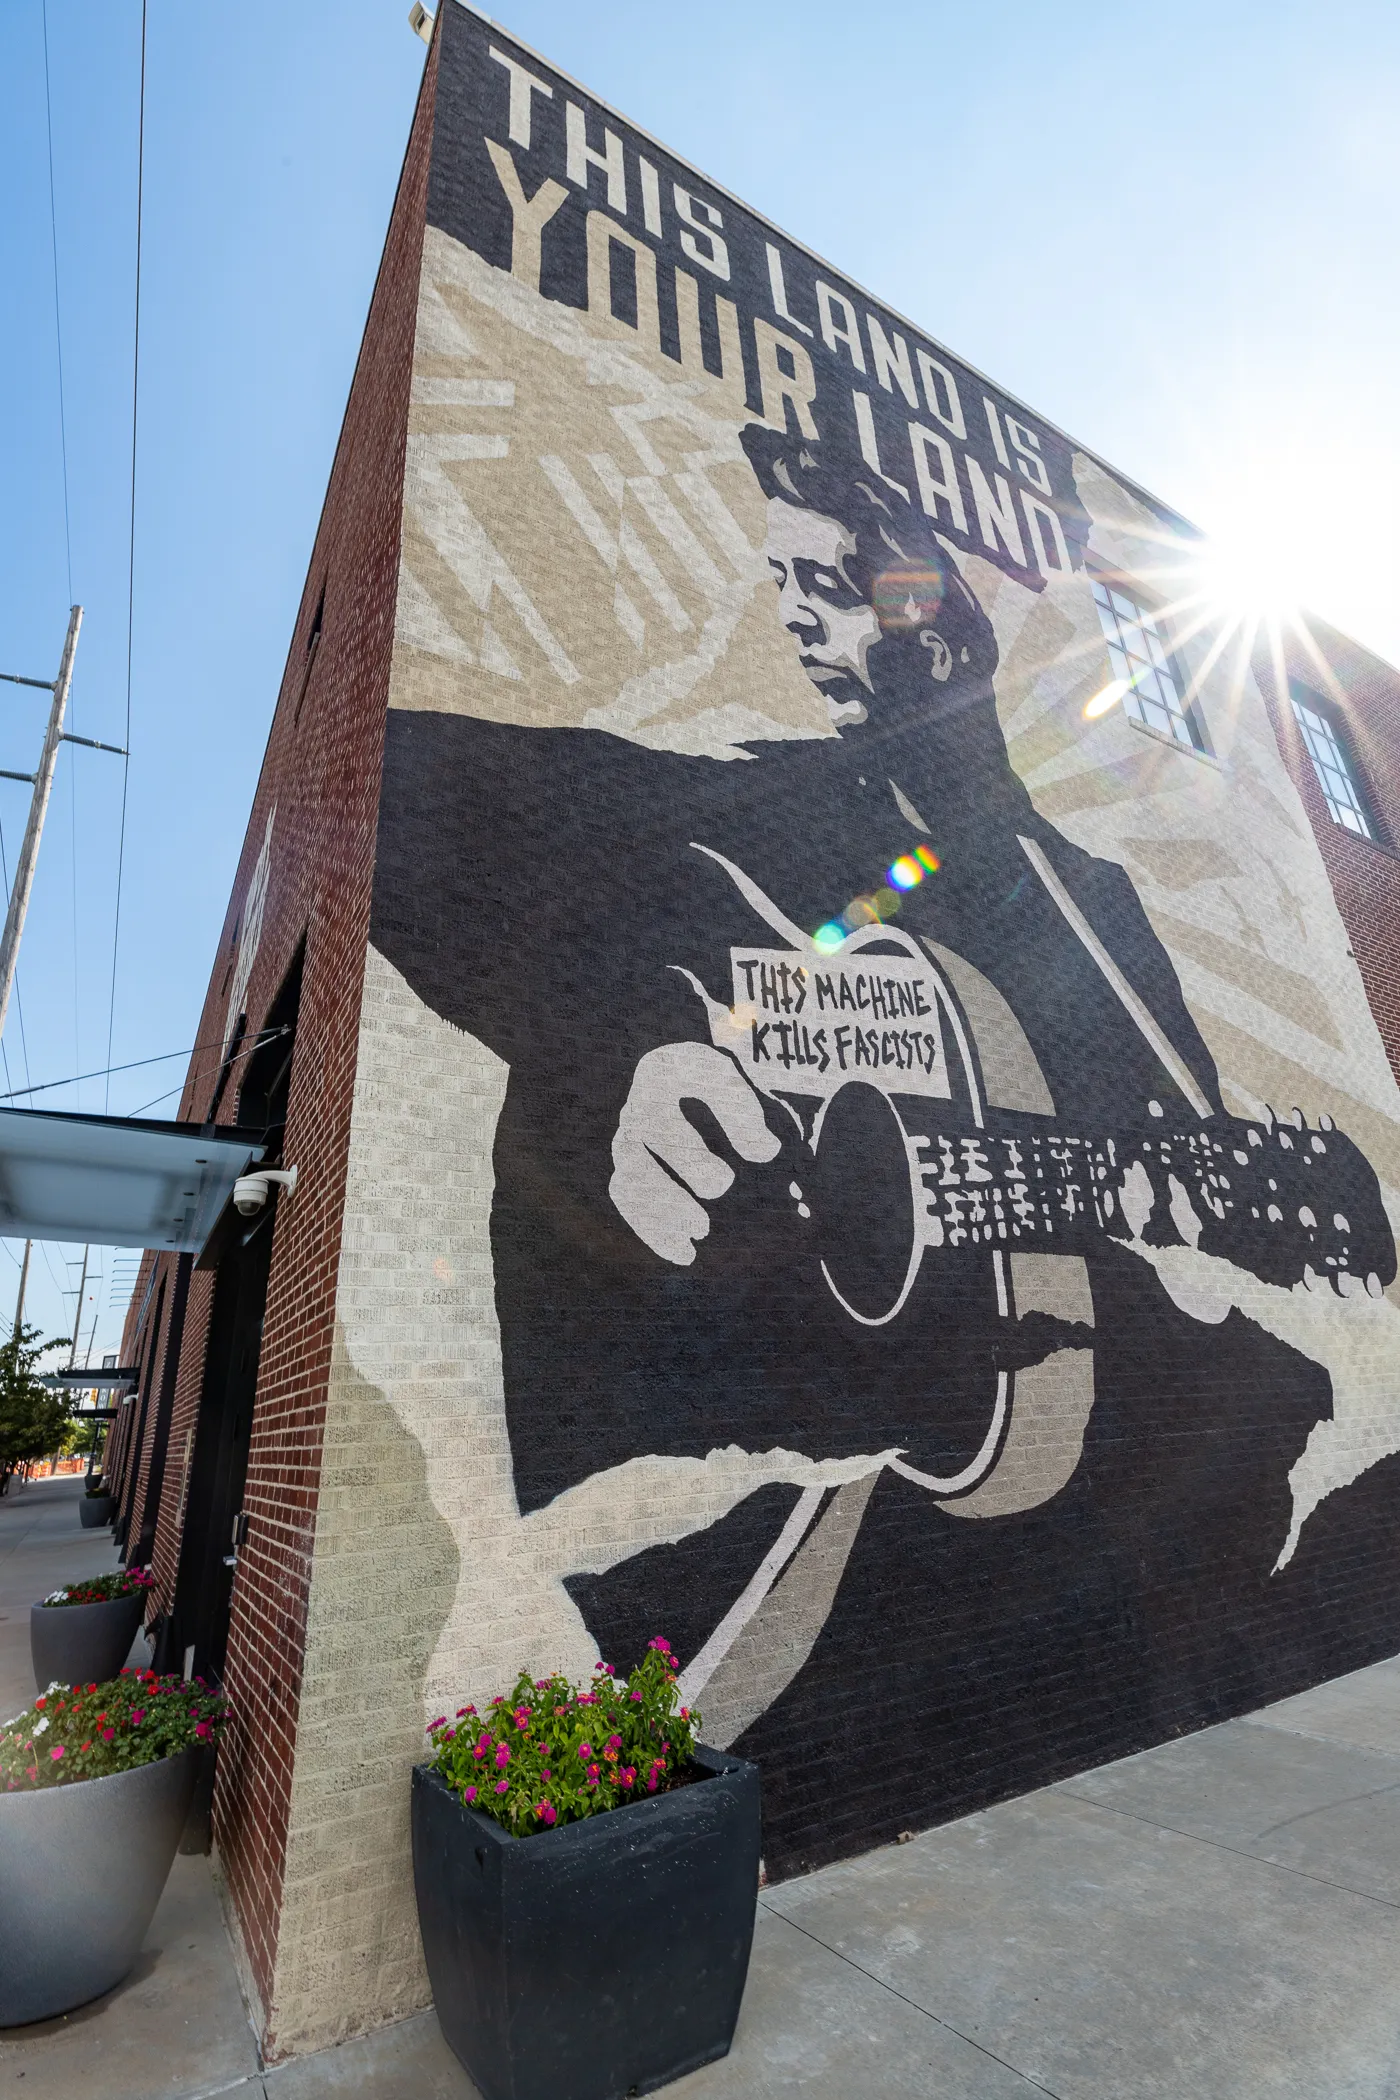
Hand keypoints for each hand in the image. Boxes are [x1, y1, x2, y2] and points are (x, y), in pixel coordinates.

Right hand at [609, 1043, 781, 1263]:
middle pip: (639, 1159)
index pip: (664, 1121)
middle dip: (671, 1194)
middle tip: (707, 1221)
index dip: (689, 1158)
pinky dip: (653, 1231)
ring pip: (628, 1185)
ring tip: (697, 1239)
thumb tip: (767, 1150)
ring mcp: (625, 1143)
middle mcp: (632, 1111)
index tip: (726, 1184)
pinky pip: (629, 1204)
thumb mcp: (731, 1082)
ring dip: (658, 1218)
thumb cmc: (711, 1078)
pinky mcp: (627, 1170)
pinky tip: (684, 1254)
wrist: (683, 1073)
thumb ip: (746, 1112)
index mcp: (654, 1079)